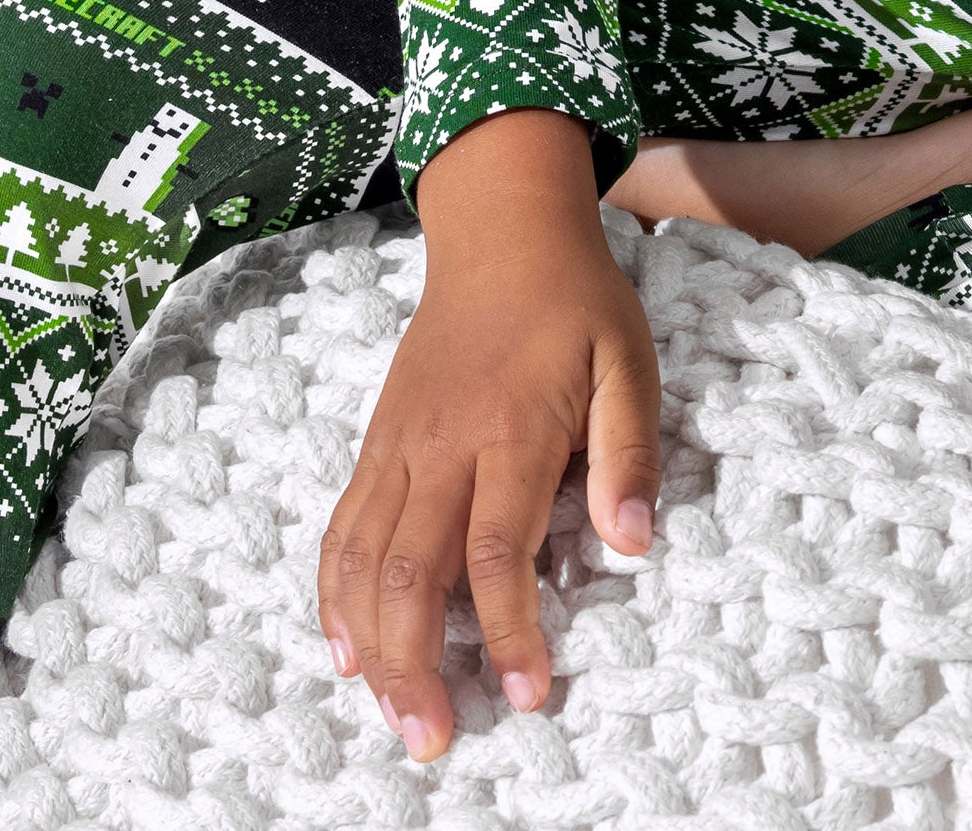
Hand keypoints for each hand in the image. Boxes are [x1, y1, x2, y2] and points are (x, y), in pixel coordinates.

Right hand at [318, 109, 658, 760]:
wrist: (501, 229)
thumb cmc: (576, 299)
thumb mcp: (629, 360)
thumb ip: (629, 452)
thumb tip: (637, 542)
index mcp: (509, 429)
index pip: (496, 552)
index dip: (509, 632)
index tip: (526, 696)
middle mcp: (441, 444)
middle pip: (411, 573)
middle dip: (417, 667)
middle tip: (433, 742)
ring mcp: (399, 444)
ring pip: (364, 560)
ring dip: (371, 646)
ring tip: (391, 715)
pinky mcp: (377, 442)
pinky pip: (342, 527)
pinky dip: (334, 594)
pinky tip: (345, 647)